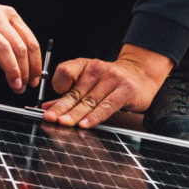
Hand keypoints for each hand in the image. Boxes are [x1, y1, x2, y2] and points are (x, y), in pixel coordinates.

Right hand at [0, 0, 41, 91]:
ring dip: (11, 70)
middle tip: (23, 86)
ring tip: (14, 84)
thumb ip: (6, 45)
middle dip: (25, 71)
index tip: (35, 78)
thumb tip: (20, 70)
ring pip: (2, 49)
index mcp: (8, 15)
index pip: (30, 41)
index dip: (35, 64)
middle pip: (18, 47)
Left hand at [41, 44, 172, 128]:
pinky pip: (107, 106)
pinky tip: (85, 123)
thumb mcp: (89, 81)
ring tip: (63, 123)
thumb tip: (47, 108)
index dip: (56, 85)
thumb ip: (69, 94)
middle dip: (61, 107)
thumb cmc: (112, 80)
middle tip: (49, 118)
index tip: (47, 102)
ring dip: (75, 114)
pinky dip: (95, 116)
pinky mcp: (125, 91)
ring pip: (90, 101)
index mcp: (85, 65)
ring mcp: (113, 79)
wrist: (141, 74)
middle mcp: (98, 70)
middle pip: (76, 92)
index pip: (66, 71)